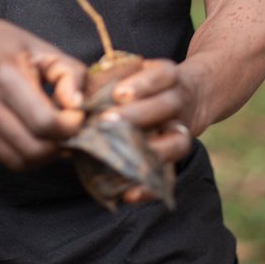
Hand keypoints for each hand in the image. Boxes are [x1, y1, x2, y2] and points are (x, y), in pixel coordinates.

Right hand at [0, 12, 86, 171]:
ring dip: (44, 155)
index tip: (78, 115)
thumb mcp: (43, 48)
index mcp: (5, 76)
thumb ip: (70, 74)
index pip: (45, 123)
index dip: (70, 127)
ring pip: (20, 162)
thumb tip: (78, 107)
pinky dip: (25, 153)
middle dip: (61, 146)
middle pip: (34, 150)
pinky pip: (4, 158)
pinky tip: (30, 133)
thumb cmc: (3, 44)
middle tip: (70, 130)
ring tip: (53, 135)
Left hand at [102, 59, 198, 204]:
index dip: (142, 85)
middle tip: (106, 123)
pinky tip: (127, 193)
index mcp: (168, 75)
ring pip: (178, 142)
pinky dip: (149, 187)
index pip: (162, 75)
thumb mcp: (136, 70)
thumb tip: (75, 92)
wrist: (189, 96)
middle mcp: (179, 101)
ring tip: (121, 157)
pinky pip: (170, 174)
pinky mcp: (176, 158)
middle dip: (138, 115)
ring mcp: (181, 130)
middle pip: (168, 106)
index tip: (118, 94)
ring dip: (150, 151)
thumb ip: (111, 77)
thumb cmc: (145, 83)